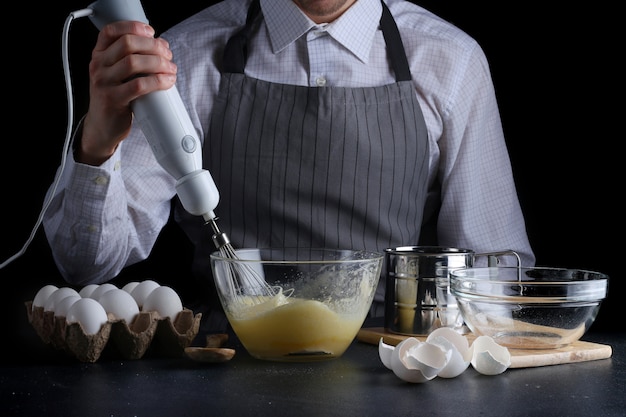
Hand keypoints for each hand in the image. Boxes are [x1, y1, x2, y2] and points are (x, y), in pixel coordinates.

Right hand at [78, 21, 176, 164]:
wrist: (103, 126)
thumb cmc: (116, 97)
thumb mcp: (116, 74)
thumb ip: (131, 58)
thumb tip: (161, 46)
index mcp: (99, 55)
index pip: (111, 31)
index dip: (133, 27)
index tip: (152, 32)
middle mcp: (98, 65)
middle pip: (128, 44)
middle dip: (153, 46)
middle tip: (168, 55)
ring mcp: (103, 83)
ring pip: (134, 63)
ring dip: (158, 63)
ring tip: (171, 69)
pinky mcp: (113, 100)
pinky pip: (138, 85)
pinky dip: (157, 81)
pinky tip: (168, 82)